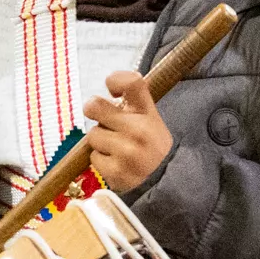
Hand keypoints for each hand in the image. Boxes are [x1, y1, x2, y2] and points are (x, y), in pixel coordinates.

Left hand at [80, 69, 171, 192]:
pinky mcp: (117, 172)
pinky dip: (101, 160)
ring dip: (100, 141)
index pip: (131, 82)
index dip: (115, 80)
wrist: (166, 178)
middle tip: (107, 122)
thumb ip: (131, 98)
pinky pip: (94, 158)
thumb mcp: (149, 116)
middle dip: (95, 113)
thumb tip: (106, 87)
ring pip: (93, 135)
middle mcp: (139, 130)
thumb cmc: (149, 142)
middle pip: (94, 106)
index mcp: (147, 112)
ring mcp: (128, 152)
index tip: (113, 92)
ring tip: (117, 147)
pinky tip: (117, 162)